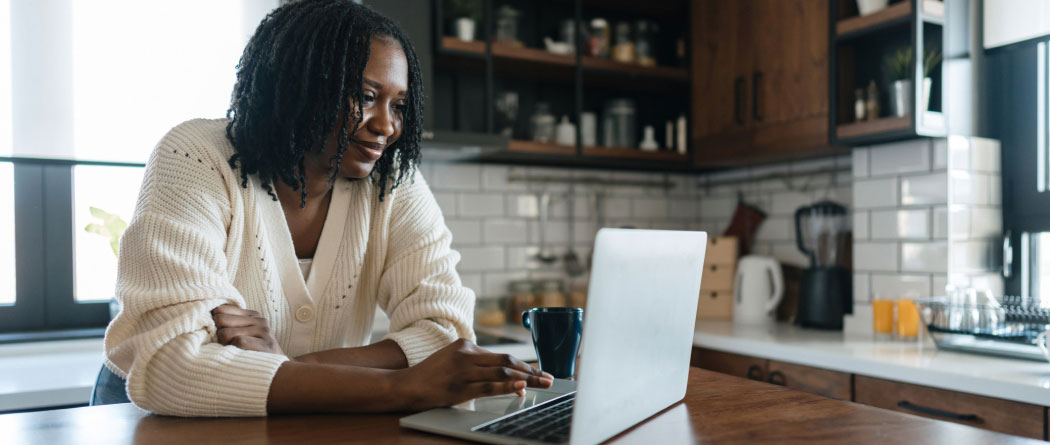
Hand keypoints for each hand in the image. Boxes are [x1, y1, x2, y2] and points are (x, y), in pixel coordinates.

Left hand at [211, 304, 283, 355]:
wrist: (279, 371)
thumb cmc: (254, 354)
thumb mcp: (243, 335)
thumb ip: (230, 325)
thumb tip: (205, 319)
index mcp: (252, 315)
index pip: (221, 309)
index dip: (213, 321)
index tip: (216, 332)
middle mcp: (259, 320)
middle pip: (221, 320)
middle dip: (218, 333)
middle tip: (225, 345)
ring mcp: (265, 331)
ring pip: (227, 332)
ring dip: (225, 345)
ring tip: (232, 351)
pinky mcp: (267, 344)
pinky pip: (239, 342)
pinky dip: (235, 350)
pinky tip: (239, 355)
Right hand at [392, 338, 553, 410]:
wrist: (406, 385)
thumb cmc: (431, 375)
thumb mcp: (453, 360)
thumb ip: (477, 364)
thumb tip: (510, 378)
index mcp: (466, 346)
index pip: (501, 357)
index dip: (524, 366)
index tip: (539, 371)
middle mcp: (466, 355)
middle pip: (506, 363)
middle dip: (532, 371)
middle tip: (550, 378)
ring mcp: (463, 371)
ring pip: (502, 374)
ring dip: (527, 379)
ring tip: (543, 384)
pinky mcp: (459, 387)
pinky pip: (489, 387)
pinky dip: (507, 387)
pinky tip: (521, 388)